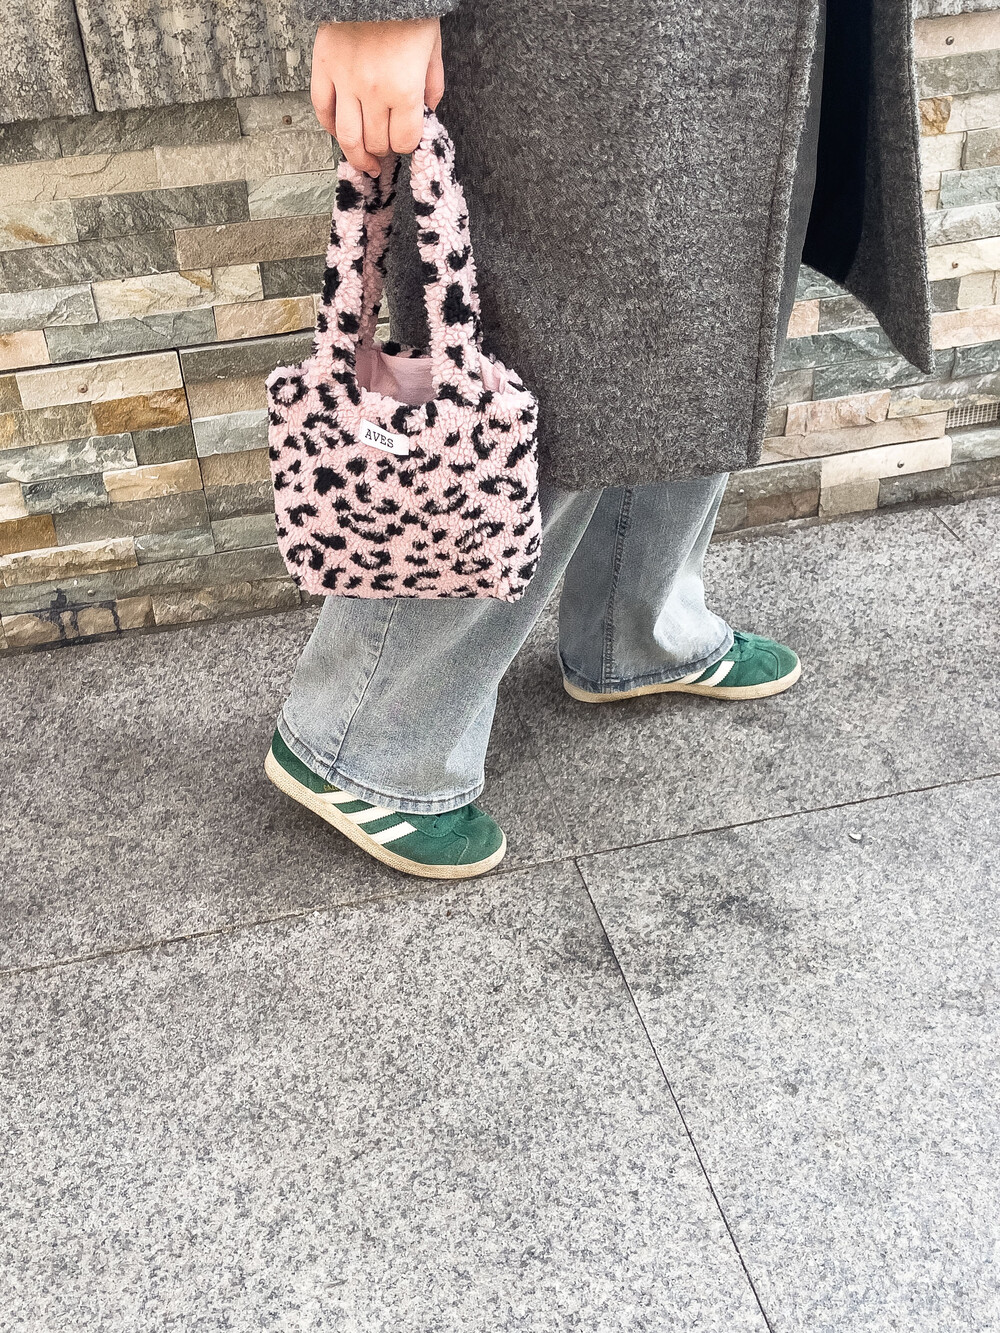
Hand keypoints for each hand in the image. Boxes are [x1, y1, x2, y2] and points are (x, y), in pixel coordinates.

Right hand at [311, 19, 443, 176]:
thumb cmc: (407, 8)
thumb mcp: (432, 48)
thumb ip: (432, 85)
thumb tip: (428, 112)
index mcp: (403, 89)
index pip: (404, 141)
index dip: (406, 146)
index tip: (405, 141)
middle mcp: (373, 91)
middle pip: (376, 143)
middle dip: (384, 151)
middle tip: (386, 149)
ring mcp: (345, 81)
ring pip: (347, 137)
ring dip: (357, 155)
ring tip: (364, 161)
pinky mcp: (324, 68)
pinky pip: (322, 109)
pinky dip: (330, 127)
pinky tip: (339, 133)